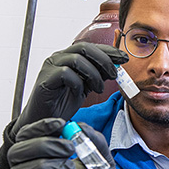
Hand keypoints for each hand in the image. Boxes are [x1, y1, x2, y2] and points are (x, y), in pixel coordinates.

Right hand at [0, 43, 127, 168]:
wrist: (44, 121)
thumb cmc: (62, 104)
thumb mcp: (85, 87)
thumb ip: (96, 75)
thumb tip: (115, 67)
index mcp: (68, 57)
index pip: (90, 47)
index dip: (108, 50)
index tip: (124, 58)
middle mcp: (58, 57)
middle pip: (84, 48)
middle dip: (103, 59)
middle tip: (114, 74)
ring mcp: (50, 67)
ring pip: (76, 59)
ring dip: (93, 73)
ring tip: (99, 88)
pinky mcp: (45, 79)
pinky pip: (65, 74)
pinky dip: (78, 83)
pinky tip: (80, 93)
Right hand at [6, 118, 126, 168]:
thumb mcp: (102, 161)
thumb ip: (93, 141)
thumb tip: (79, 126)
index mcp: (47, 160)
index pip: (28, 137)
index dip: (40, 127)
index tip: (60, 124)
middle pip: (17, 152)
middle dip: (42, 145)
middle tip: (67, 148)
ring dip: (43, 166)